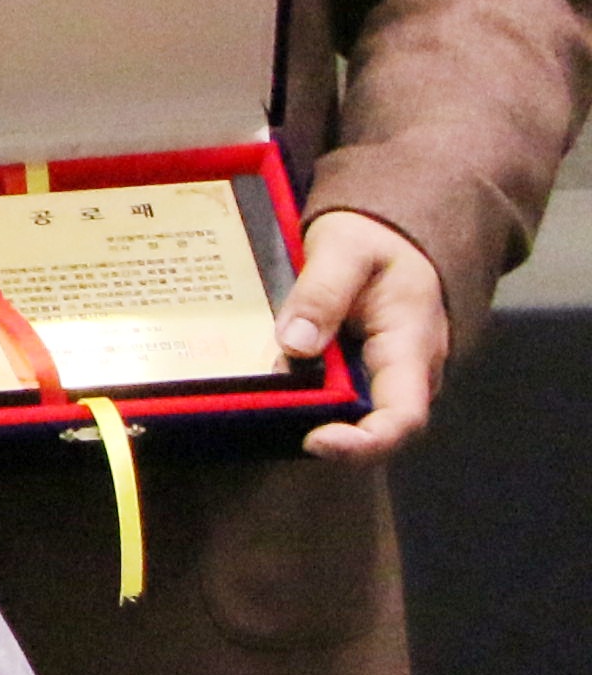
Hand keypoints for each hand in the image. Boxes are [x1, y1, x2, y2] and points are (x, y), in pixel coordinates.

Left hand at [280, 204, 446, 462]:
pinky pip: (340, 398)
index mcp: (412, 345)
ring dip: (312, 417)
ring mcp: (388, 377)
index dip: (365, 443)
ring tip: (261, 403)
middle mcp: (409, 373)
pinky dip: (309, 398)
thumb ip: (322, 293)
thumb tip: (294, 346)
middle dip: (325, 435)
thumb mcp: (345, 249)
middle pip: (375, 428)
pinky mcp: (365, 374)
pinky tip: (271, 387)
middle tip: (269, 419)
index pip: (404, 416)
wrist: (391, 231)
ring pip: (354, 416)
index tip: (316, 442)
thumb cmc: (375, 238)